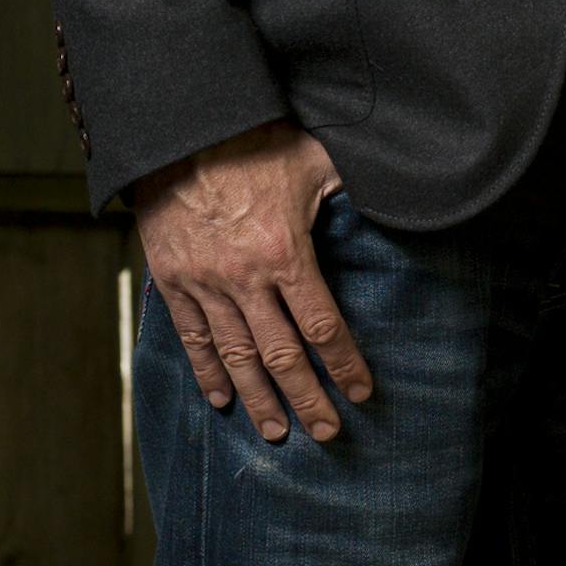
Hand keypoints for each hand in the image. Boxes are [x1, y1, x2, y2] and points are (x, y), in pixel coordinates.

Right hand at [133, 120, 372, 443]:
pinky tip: (222, 399)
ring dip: (258, 398)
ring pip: (236, 356)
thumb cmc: (255, 140)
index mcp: (285, 252)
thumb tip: (390, 192)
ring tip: (276, 432)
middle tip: (327, 434)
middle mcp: (245, 279)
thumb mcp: (314, 158)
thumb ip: (348, 187)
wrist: (181, 132)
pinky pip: (194, 337)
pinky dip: (208, 371)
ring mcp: (206, 284)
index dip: (344, 362)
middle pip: (281, 355)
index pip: (322, 324)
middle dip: (307, 397)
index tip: (361, 392)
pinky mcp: (175, 281)